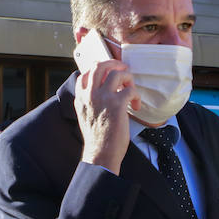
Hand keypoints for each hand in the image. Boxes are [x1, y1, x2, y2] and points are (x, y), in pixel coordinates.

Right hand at [75, 57, 134, 173]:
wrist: (101, 154)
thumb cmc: (97, 138)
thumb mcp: (86, 116)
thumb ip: (90, 101)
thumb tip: (102, 90)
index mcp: (81, 98)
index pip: (86, 73)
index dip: (100, 69)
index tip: (109, 73)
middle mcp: (89, 95)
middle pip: (100, 65)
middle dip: (114, 63)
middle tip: (124, 69)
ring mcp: (103, 98)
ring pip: (117, 73)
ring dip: (128, 78)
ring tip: (131, 90)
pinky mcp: (117, 104)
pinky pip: (130, 90)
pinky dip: (137, 96)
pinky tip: (136, 106)